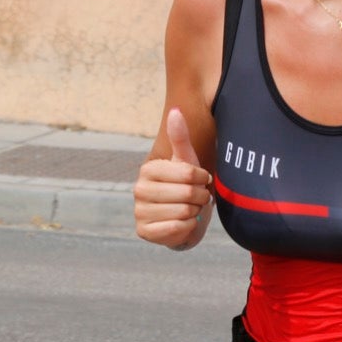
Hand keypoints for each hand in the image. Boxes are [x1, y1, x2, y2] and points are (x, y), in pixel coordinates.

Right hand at [134, 108, 213, 247]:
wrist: (182, 218)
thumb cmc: (185, 186)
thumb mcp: (186, 161)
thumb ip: (180, 137)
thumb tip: (175, 110)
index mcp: (148, 170)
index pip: (188, 174)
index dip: (202, 179)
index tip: (202, 180)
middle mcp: (139, 189)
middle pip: (187, 193)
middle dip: (200, 197)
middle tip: (196, 198)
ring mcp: (139, 211)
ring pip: (183, 212)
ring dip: (194, 212)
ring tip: (189, 209)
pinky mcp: (143, 231)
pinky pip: (176, 228)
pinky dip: (188, 227)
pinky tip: (183, 223)